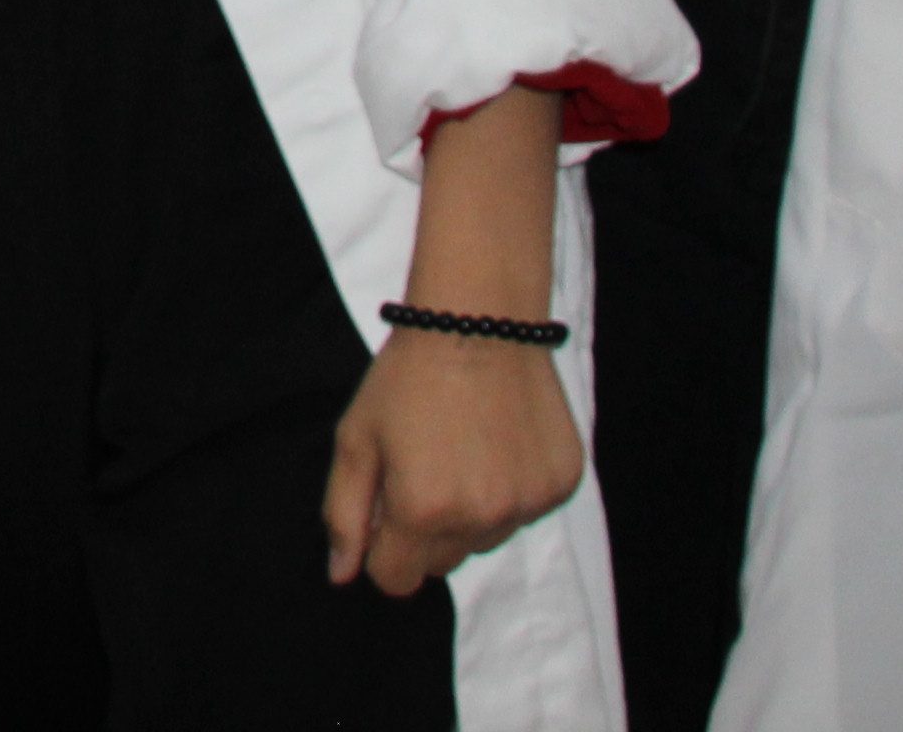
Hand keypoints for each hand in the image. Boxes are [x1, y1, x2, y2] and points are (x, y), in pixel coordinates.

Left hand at [322, 328, 583, 594]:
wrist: (478, 321)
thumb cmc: (407, 377)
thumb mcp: (356, 439)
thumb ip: (344, 514)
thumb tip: (342, 575)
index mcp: (423, 513)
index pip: (397, 580)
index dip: (383, 548)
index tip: (386, 506)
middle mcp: (481, 519)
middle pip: (443, 563)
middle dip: (424, 530)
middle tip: (423, 468)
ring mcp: (527, 505)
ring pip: (486, 539)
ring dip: (469, 513)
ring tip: (461, 449)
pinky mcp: (560, 485)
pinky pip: (525, 511)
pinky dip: (510, 489)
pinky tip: (498, 442)